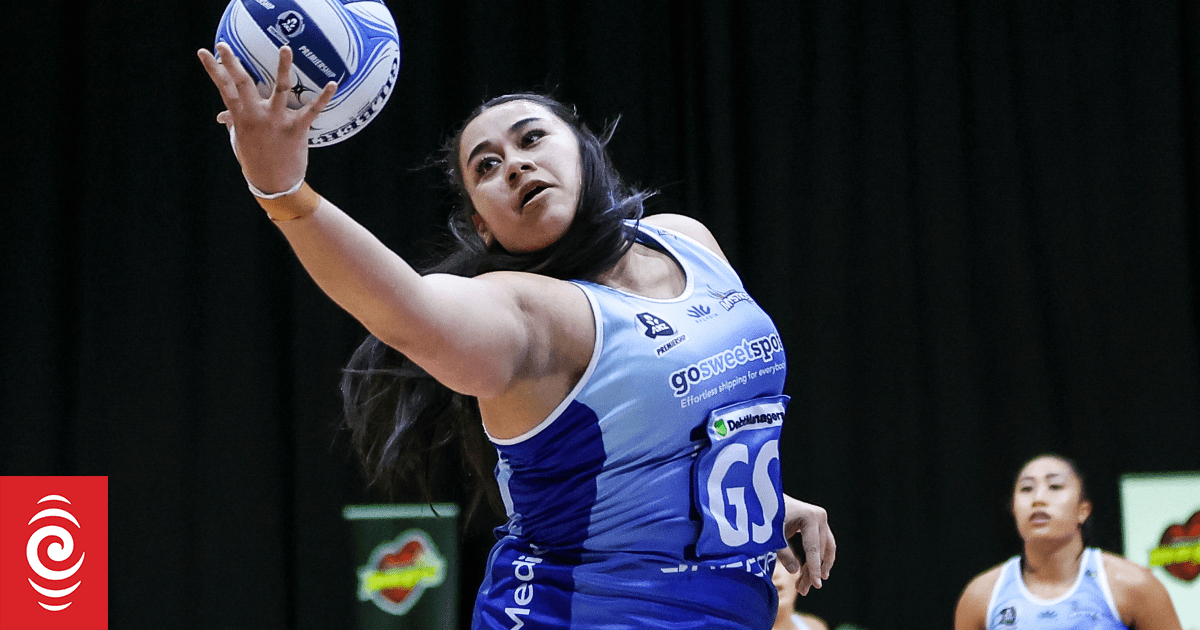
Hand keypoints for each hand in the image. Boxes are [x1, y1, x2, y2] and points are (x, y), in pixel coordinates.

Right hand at [196, 43, 335, 193]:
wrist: (275, 184)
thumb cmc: (257, 160)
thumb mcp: (242, 141)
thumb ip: (235, 124)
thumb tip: (222, 117)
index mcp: (241, 117)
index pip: (223, 88)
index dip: (214, 69)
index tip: (204, 51)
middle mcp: (256, 116)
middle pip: (242, 84)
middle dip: (232, 63)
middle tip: (224, 44)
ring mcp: (277, 121)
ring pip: (280, 88)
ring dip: (283, 67)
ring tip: (285, 48)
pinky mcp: (296, 129)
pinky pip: (312, 110)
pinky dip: (323, 97)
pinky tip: (332, 83)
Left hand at [776, 494, 834, 595]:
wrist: (765, 496)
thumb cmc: (766, 514)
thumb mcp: (772, 534)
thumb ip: (783, 552)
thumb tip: (795, 571)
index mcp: (810, 517)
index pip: (814, 549)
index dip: (814, 569)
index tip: (817, 585)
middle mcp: (820, 517)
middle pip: (820, 551)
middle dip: (813, 572)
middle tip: (804, 590)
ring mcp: (820, 519)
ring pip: (824, 549)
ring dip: (816, 568)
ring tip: (806, 586)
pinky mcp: (818, 522)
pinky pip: (822, 544)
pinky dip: (816, 559)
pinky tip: (810, 573)